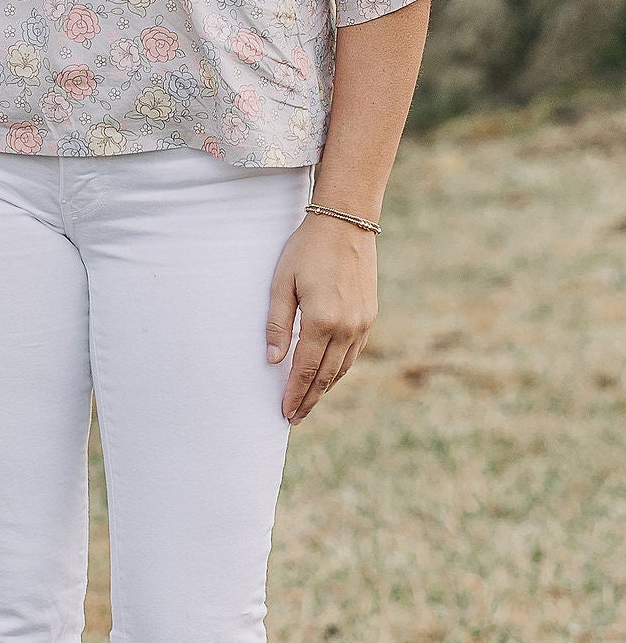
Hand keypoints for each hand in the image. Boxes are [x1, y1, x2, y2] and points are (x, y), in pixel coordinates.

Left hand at [267, 215, 377, 423]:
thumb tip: (273, 360)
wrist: (346, 224)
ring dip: (325, 388)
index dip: (294, 393)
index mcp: (322, 321)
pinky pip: (353, 353)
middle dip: (309, 399)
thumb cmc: (306, 250)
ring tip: (308, 403)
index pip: (305, 369)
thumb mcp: (280, 284)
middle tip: (294, 418)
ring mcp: (362, 323)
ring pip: (342, 367)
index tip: (284, 413)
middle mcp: (347, 328)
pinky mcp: (369, 316)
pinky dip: (339, 369)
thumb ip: (277, 324)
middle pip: (326, 375)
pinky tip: (328, 376)